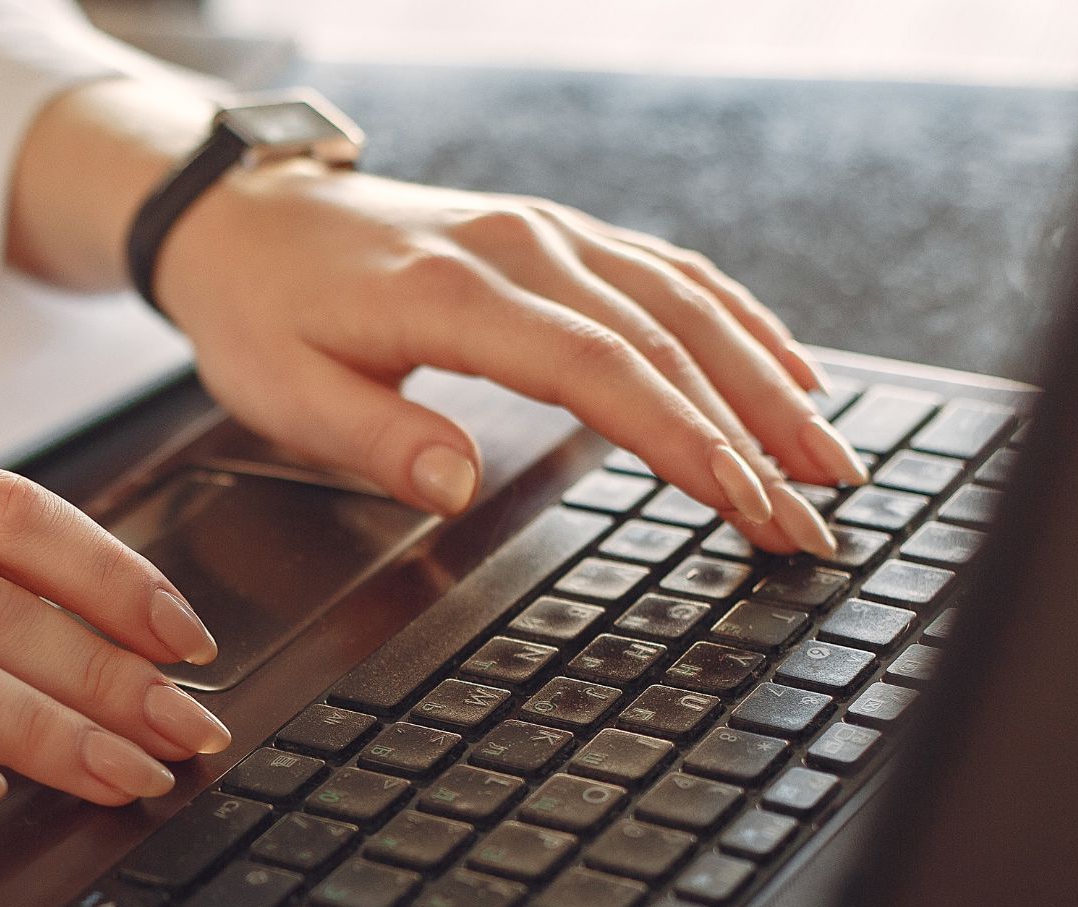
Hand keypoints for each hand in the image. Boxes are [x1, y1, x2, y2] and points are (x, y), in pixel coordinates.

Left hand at [155, 164, 861, 555]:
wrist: (247, 218)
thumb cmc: (262, 311)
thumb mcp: (282, 392)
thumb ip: (374, 438)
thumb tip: (455, 484)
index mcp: (458, 295)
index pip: (601, 370)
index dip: (682, 439)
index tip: (745, 502)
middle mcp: (524, 250)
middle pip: (667, 342)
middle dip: (753, 435)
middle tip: (814, 518)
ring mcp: (550, 235)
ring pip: (688, 304)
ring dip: (769, 383)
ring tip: (830, 461)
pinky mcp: (559, 237)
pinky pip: (671, 274)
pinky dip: (742, 324)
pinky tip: (789, 375)